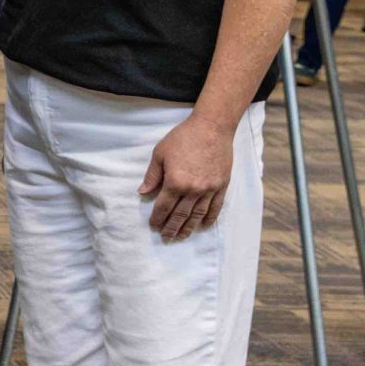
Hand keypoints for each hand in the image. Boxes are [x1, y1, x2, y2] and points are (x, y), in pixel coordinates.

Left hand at [140, 115, 233, 240]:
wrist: (212, 127)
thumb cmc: (183, 138)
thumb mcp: (160, 153)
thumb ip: (152, 175)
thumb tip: (142, 192)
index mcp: (175, 182)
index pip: (164, 207)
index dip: (157, 218)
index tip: (153, 226)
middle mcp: (193, 190)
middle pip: (180, 215)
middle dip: (172, 228)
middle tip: (166, 237)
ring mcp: (209, 189)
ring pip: (198, 215)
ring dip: (189, 227)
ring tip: (182, 236)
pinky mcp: (222, 185)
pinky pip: (216, 207)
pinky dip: (210, 218)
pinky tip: (204, 225)